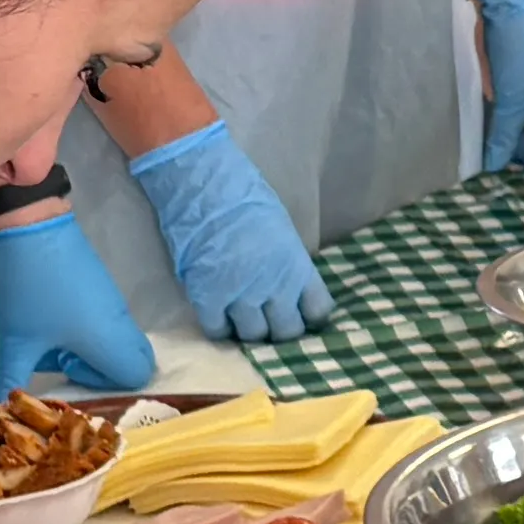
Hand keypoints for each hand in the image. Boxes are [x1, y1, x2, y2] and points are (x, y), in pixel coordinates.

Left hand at [0, 206, 154, 392]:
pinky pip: (106, 321)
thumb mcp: (14, 341)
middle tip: (64, 364)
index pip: (135, 377)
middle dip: (102, 372)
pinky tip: (48, 320)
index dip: (105, 386)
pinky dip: (84, 331)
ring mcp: (112, 301)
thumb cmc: (28, 290)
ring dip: (88, 350)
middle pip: (132, 361)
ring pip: (116, 341)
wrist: (30, 225)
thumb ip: (8, 380)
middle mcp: (119, 322)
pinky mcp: (101, 286)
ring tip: (48, 341)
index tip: (68, 373)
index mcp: (108, 339)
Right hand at [125, 119, 327, 343]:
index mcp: (298, 267)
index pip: (318, 310)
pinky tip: (220, 319)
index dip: (311, 316)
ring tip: (243, 320)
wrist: (205, 187)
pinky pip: (218, 331)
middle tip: (270, 321)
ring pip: (253, 336)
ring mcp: (241, 296)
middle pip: (287, 331)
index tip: (303, 314)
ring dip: (250, 331)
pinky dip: (220, 329)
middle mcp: (275, 287)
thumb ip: (288, 264)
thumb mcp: (282, 232)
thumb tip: (287, 286)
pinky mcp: (208, 299)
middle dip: (281, 329)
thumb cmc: (245, 197)